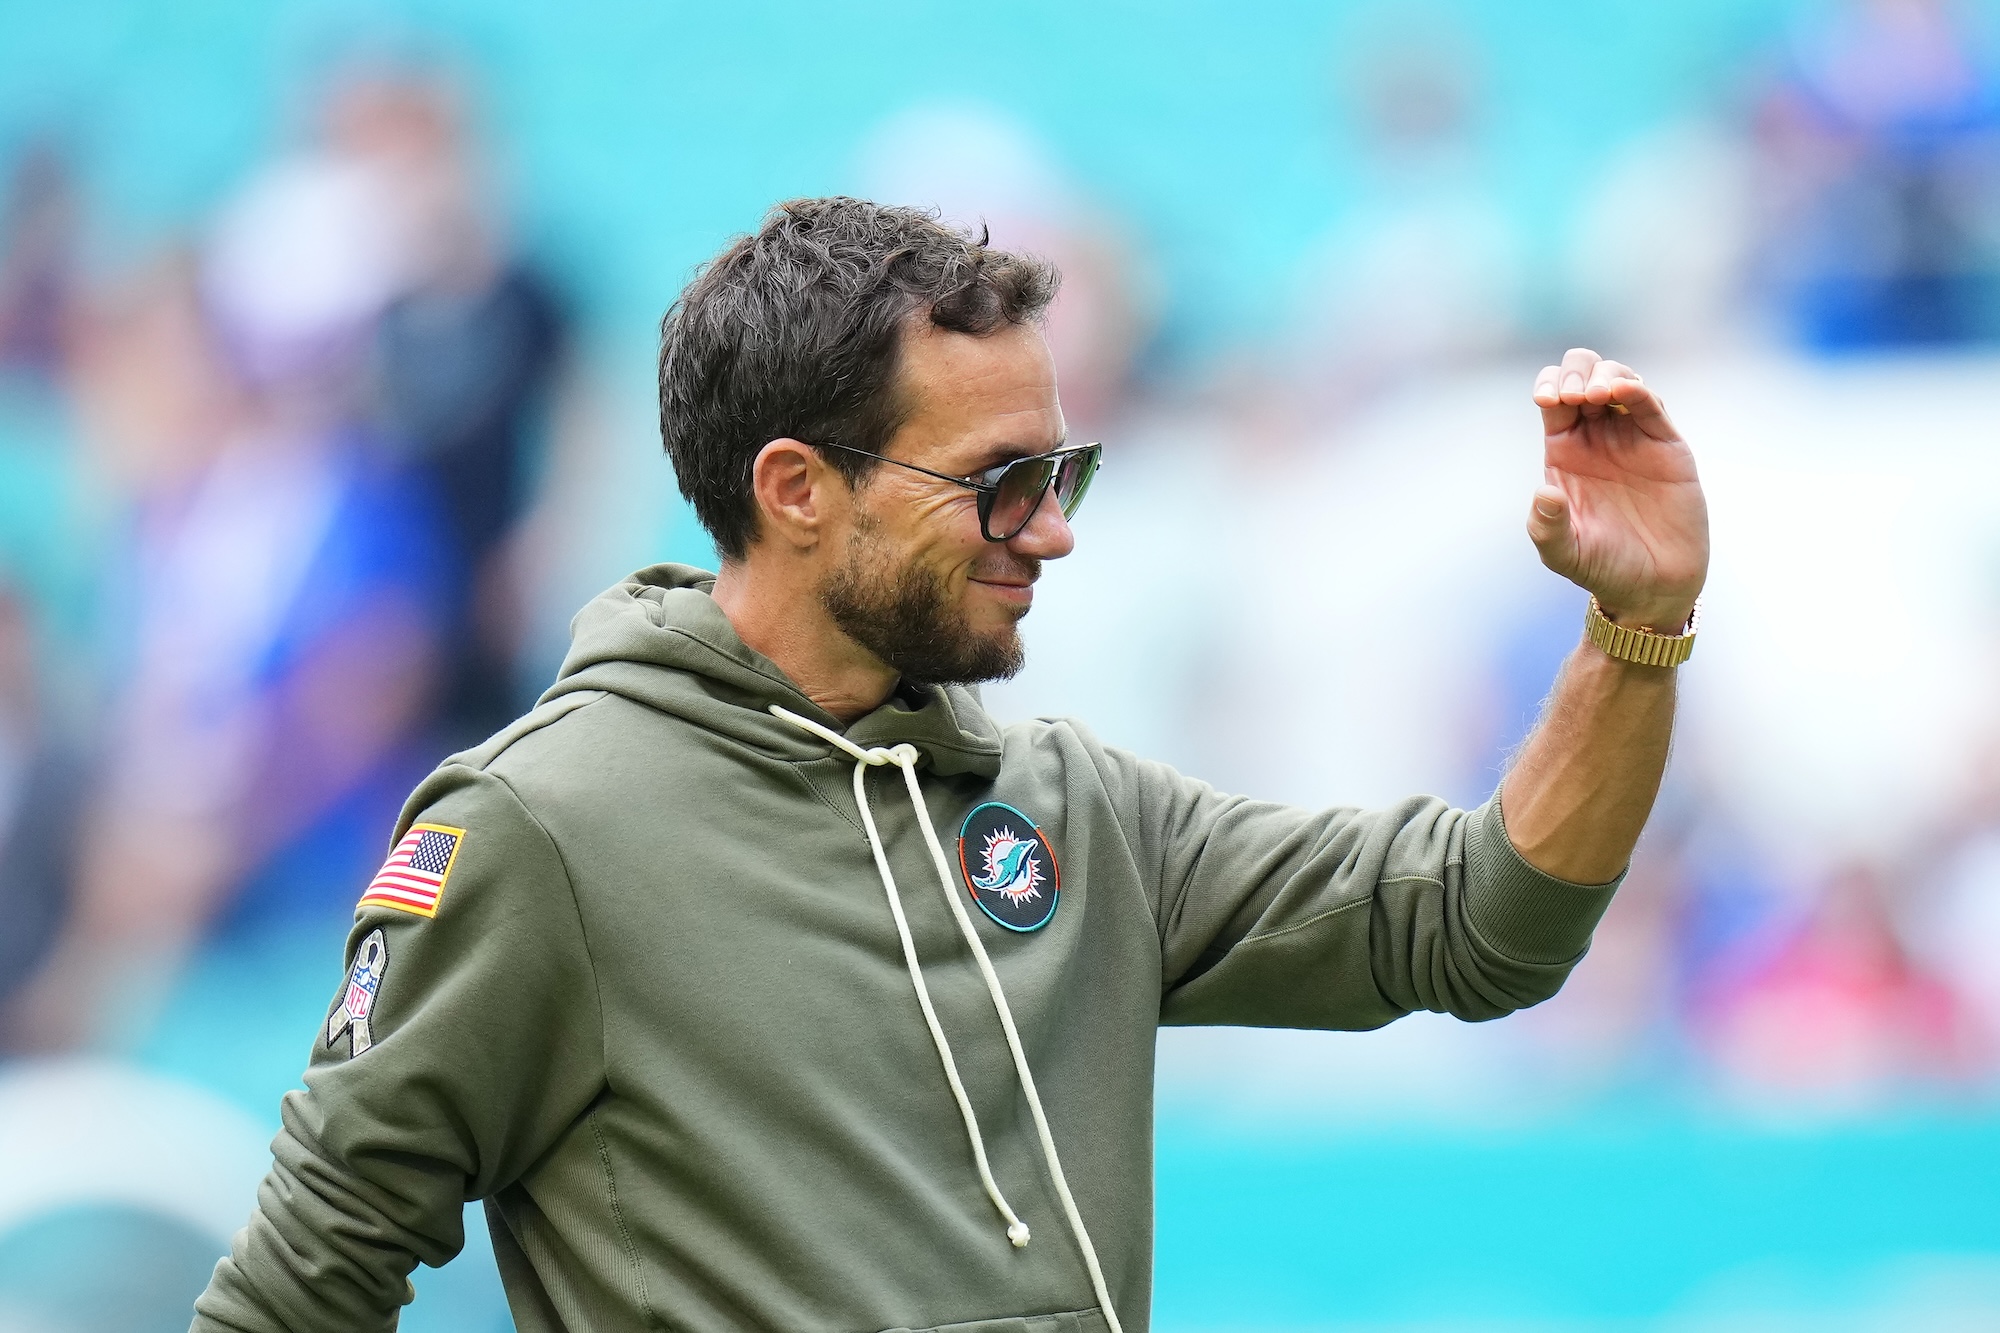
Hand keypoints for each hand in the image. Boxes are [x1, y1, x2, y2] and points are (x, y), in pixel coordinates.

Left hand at [1528, 349, 1707, 631]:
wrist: (1653, 587)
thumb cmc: (1602, 568)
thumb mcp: (1563, 553)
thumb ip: (1545, 527)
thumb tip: (1543, 492)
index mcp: (1565, 452)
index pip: (1553, 399)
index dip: (1549, 385)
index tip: (1547, 400)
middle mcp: (1598, 437)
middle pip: (1584, 376)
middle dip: (1575, 371)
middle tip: (1573, 396)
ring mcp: (1633, 437)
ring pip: (1619, 379)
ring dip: (1605, 374)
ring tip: (1595, 394)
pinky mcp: (1665, 444)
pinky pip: (1651, 404)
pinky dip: (1636, 389)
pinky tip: (1622, 390)